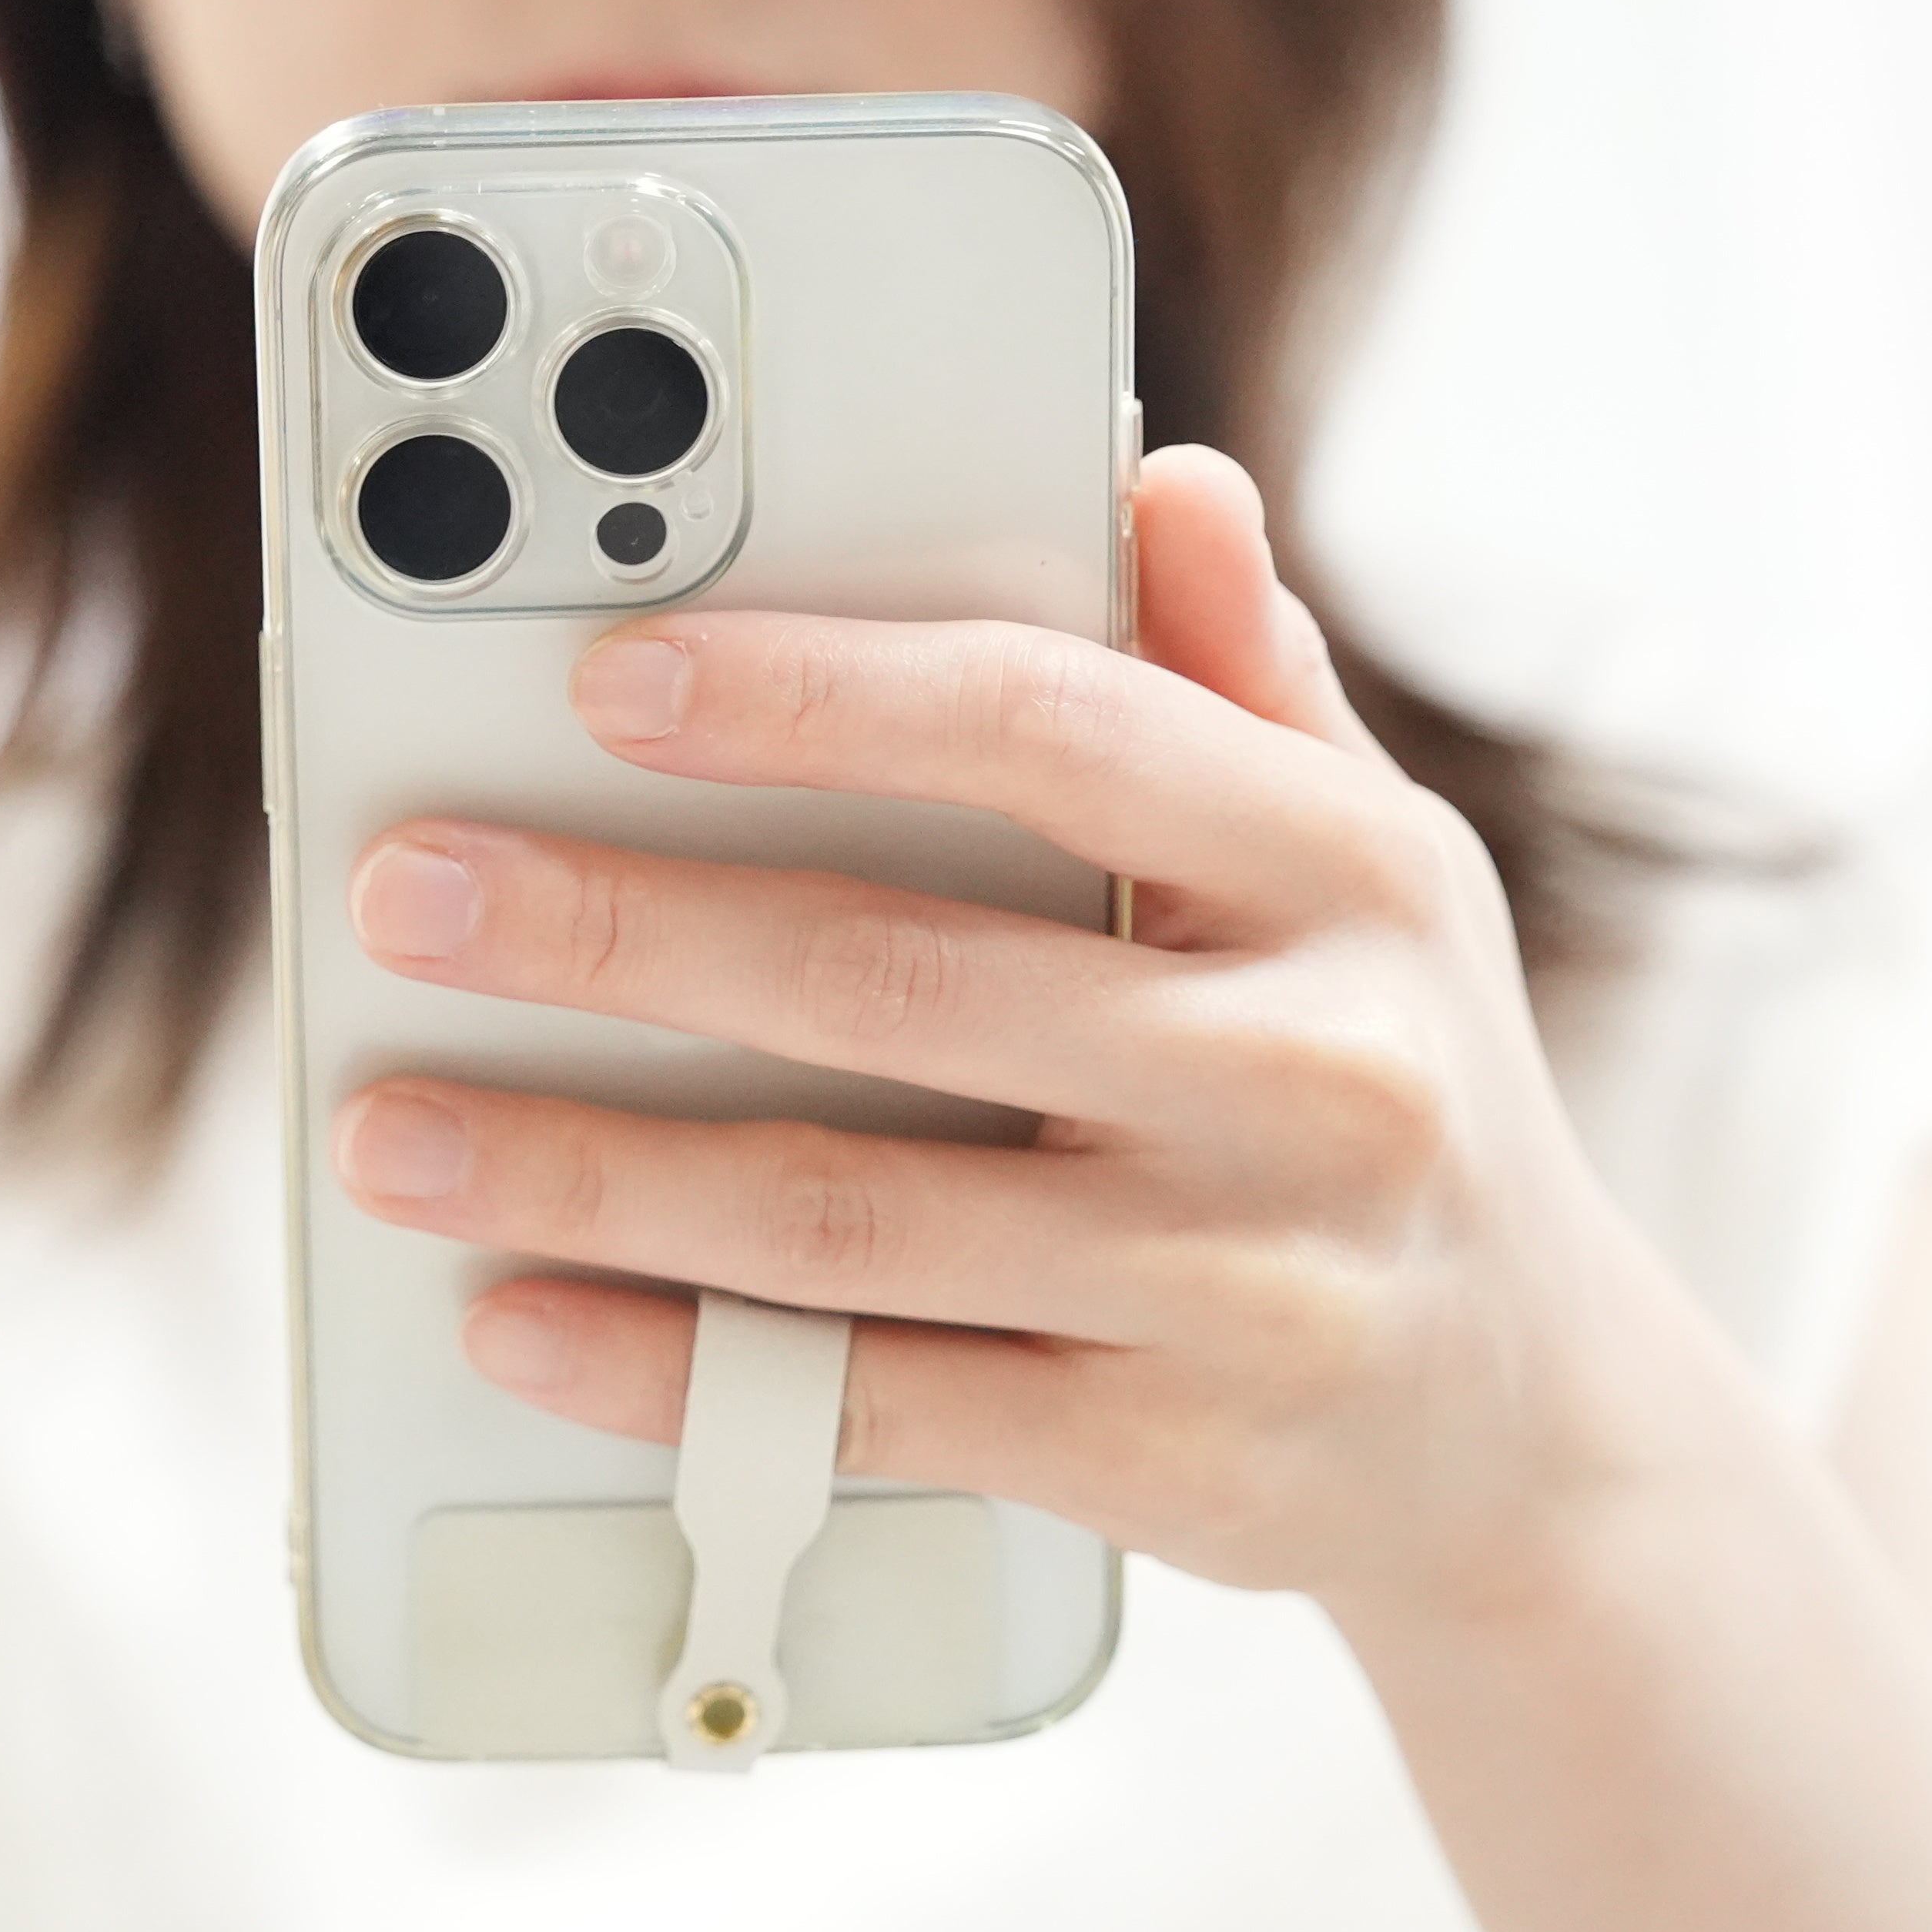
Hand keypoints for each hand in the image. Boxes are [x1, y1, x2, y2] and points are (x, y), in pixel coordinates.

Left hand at [327, 445, 1752, 1636]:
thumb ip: (1236, 674)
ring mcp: (1235, 1275)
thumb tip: (1152, 472)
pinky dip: (672, 1368)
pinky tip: (516, 1321)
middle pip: (891, 976)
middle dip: (612, 929)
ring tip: (388, 1128)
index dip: (813, 694)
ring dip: (585, 1170)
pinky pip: (870, 1402)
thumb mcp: (1370, 862)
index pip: (1049, 727)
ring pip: (843, 1208)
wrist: (1542, 1435)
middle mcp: (1306, 1065)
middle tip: (407, 889)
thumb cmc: (1390, 1077)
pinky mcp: (1164, 1459)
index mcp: (1344, 867)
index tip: (604, 673)